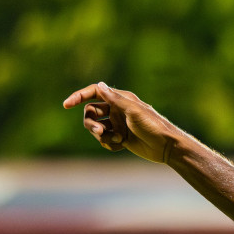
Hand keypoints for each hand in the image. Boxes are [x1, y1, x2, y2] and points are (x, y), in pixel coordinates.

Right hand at [62, 82, 180, 163]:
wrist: (167, 147)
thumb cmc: (154, 126)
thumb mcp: (134, 111)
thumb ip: (116, 99)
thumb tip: (101, 85)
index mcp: (120, 99)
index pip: (94, 93)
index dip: (79, 97)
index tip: (67, 105)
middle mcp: (117, 110)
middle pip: (91, 113)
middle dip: (91, 123)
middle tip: (99, 132)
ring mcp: (118, 124)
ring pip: (96, 127)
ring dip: (101, 135)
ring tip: (115, 139)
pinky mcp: (120, 138)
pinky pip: (104, 139)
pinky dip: (109, 143)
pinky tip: (121, 146)